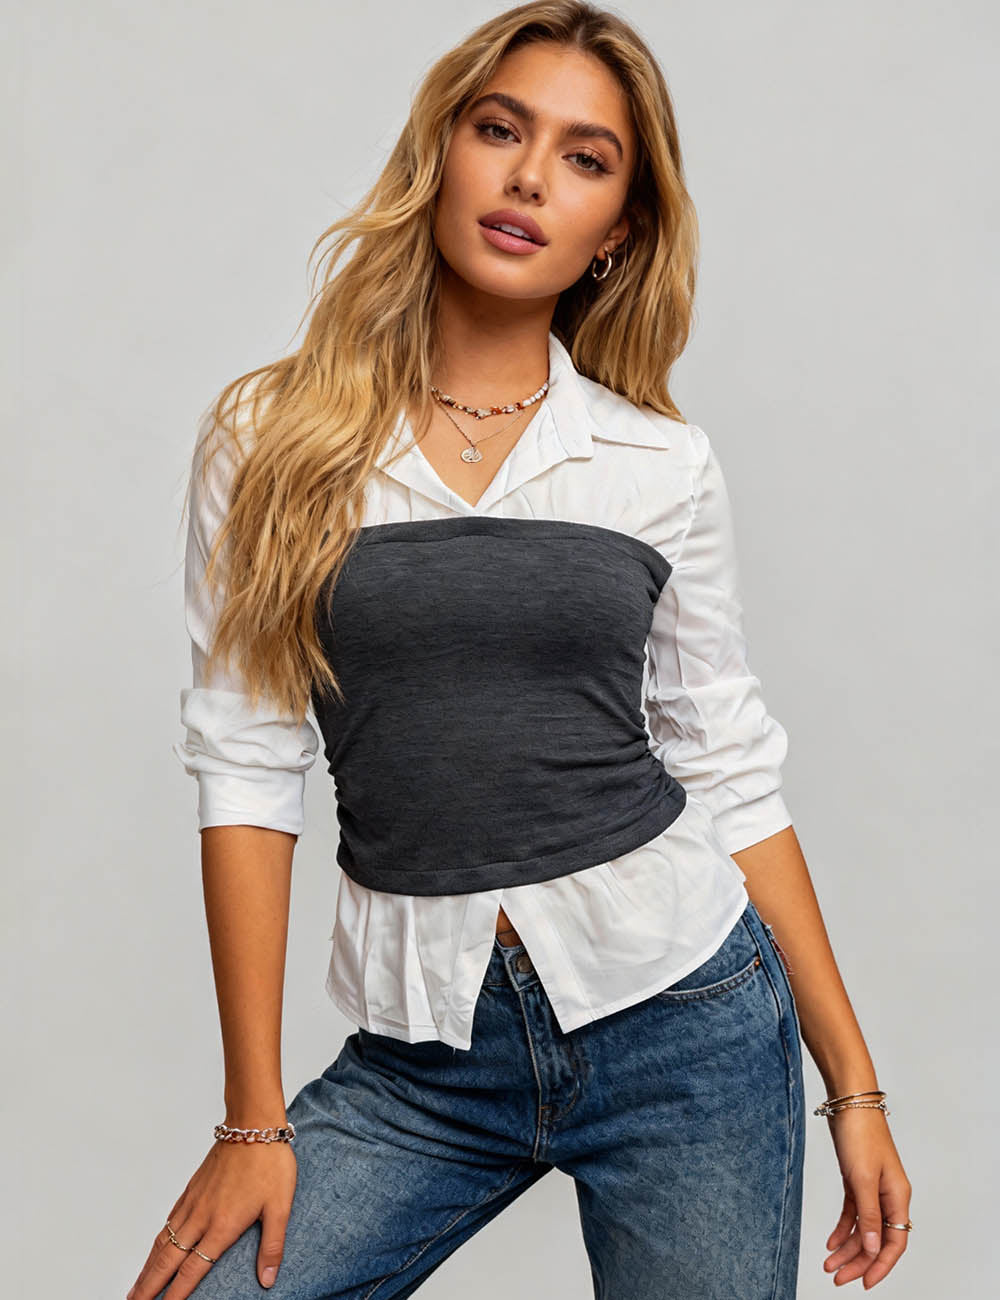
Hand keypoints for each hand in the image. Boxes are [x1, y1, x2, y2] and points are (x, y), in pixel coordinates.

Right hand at [126, 1138, 296, 1298]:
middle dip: (149, 1287)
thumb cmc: (270, 1163)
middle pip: (168, 1261)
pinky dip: (157, 1241)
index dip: (176, 1295)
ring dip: (147, 1268)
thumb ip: (273, 1246)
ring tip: (136, 1288)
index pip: (192, 1270)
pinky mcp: (192, 1189)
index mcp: (223, 1226)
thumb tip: (268, 1279)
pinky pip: (169, 1221)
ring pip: (163, 1242)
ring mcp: (193, 1202)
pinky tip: (156, 1249)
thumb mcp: (280, 1207)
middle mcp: (202, 1217)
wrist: (253, 1124)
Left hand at [822, 1108, 911, 1287]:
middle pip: (877, 1238)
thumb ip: (869, 1214)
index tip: (865, 1283)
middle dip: (859, 1261)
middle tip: (838, 1278)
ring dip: (848, 1247)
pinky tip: (831, 1242)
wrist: (849, 1102)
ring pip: (863, 1228)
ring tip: (829, 1264)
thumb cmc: (860, 1134)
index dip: (882, 1265)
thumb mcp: (862, 1177)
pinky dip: (843, 1228)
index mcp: (897, 1195)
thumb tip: (876, 1248)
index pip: (895, 1241)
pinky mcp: (856, 1179)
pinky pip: (853, 1212)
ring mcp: (872, 1187)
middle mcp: (888, 1195)